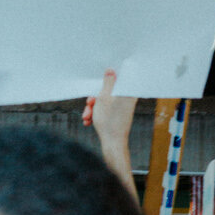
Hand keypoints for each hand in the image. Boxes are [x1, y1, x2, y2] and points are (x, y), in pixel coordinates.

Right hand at [84, 69, 138, 203]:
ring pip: (104, 102)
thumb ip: (108, 83)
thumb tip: (111, 70)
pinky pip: (105, 110)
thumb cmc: (110, 121)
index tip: (99, 83)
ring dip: (93, 108)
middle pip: (107, 92)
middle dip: (94, 100)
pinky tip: (88, 122)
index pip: (118, 79)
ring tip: (87, 118)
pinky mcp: (118, 116)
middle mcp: (127, 100)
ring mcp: (123, 109)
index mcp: (128, 93)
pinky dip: (96, 114)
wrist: (113, 144)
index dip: (106, 80)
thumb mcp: (104, 98)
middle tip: (89, 106)